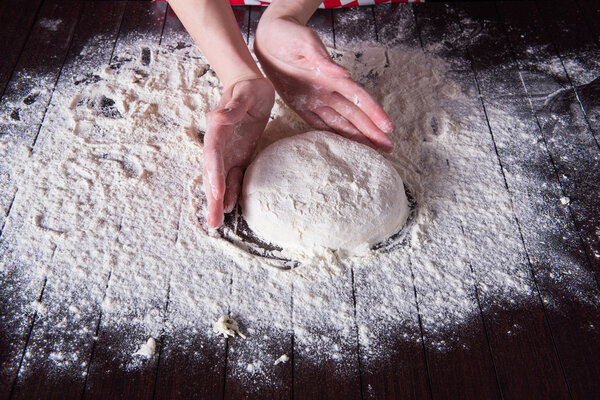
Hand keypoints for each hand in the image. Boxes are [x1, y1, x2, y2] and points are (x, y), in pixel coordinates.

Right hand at [203, 77, 274, 227]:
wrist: (250, 87)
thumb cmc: (247, 89)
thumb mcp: (243, 93)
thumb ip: (231, 108)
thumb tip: (217, 119)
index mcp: (217, 128)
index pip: (213, 154)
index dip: (214, 174)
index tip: (216, 192)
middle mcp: (219, 144)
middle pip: (213, 173)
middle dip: (212, 197)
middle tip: (212, 221)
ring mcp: (228, 152)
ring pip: (221, 179)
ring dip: (219, 200)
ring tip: (216, 223)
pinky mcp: (238, 156)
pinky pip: (234, 176)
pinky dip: (232, 191)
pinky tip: (232, 207)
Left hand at [254, 17, 393, 150]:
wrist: (267, 36)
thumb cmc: (288, 34)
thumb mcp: (306, 43)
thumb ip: (324, 59)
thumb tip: (345, 74)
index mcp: (332, 77)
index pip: (359, 98)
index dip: (374, 113)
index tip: (387, 127)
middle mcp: (327, 91)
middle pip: (354, 115)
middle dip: (371, 132)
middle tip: (388, 149)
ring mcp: (315, 99)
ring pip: (340, 123)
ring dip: (356, 137)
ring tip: (372, 152)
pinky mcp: (300, 104)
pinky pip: (318, 123)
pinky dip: (331, 135)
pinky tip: (343, 146)